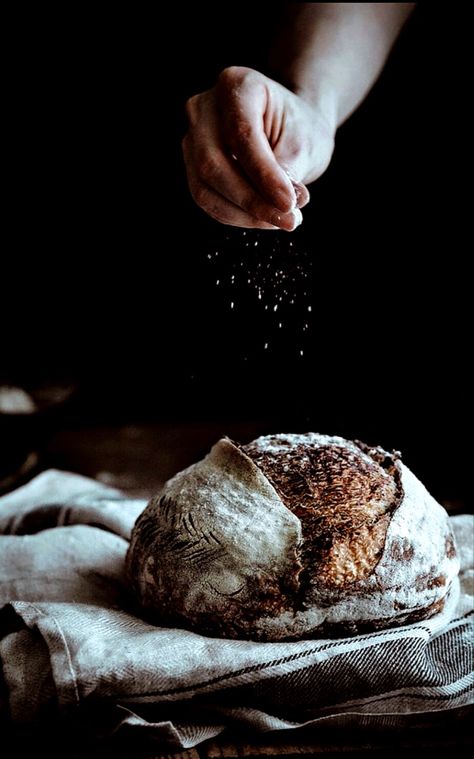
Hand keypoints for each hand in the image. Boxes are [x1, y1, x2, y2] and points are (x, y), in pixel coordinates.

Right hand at [182, 66, 335, 230]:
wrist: (288, 126)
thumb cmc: (298, 128)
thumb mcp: (305, 143)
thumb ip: (288, 172)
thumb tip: (280, 208)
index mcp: (235, 84)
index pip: (242, 135)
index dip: (264, 175)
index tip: (289, 204)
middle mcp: (204, 108)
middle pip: (213, 163)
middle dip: (251, 200)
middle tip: (287, 221)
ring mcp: (192, 137)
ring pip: (205, 187)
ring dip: (244, 214)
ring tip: (280, 221)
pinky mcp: (192, 166)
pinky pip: (207, 199)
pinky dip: (236, 216)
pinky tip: (263, 219)